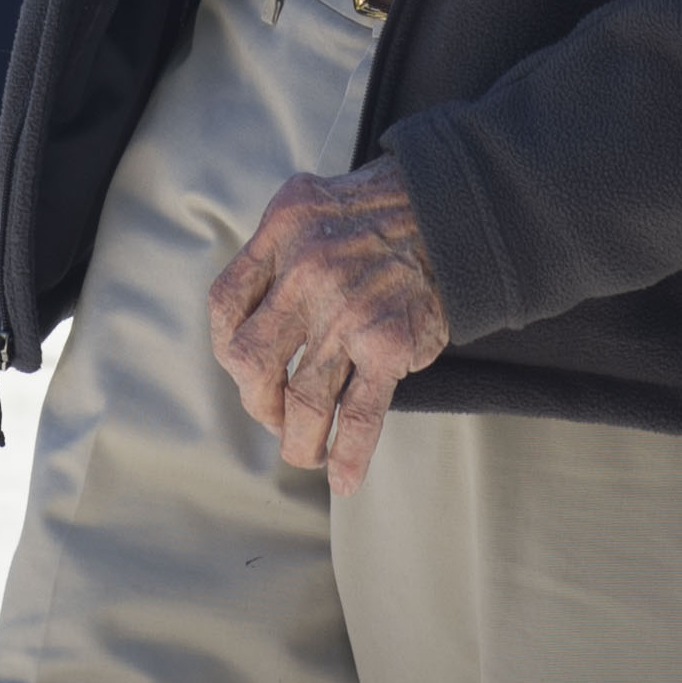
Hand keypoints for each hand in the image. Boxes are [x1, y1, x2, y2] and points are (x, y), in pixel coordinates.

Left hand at [206, 155, 451, 494]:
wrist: (455, 212)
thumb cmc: (383, 212)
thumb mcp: (311, 204)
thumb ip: (276, 250)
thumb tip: (251, 316)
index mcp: (282, 233)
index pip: (226, 304)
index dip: (226, 346)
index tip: (243, 367)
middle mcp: (307, 272)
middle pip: (250, 361)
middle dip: (257, 402)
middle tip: (273, 415)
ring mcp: (348, 313)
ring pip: (302, 400)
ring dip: (298, 440)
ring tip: (306, 452)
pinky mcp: (388, 346)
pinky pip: (360, 414)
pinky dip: (350, 454)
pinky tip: (344, 478)